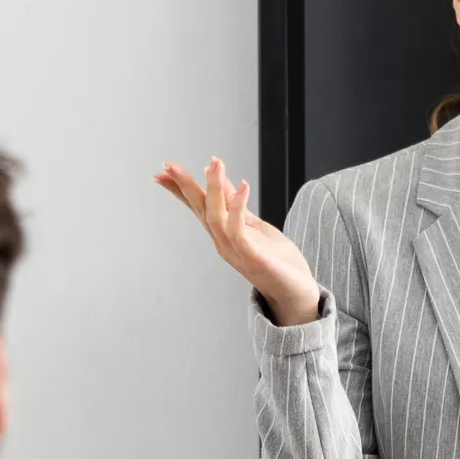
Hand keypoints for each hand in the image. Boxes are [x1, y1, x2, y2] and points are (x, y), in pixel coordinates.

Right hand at [154, 158, 322, 325]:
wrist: (296, 294)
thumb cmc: (277, 262)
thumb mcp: (255, 226)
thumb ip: (237, 206)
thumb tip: (224, 181)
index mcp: (223, 234)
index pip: (197, 207)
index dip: (179, 190)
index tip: (163, 171)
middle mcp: (223, 242)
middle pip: (200, 210)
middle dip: (185, 187)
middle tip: (171, 165)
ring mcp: (235, 250)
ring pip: (216, 217)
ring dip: (214, 189)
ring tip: (214, 165)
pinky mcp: (252, 256)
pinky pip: (239, 230)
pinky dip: (238, 207)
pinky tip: (243, 186)